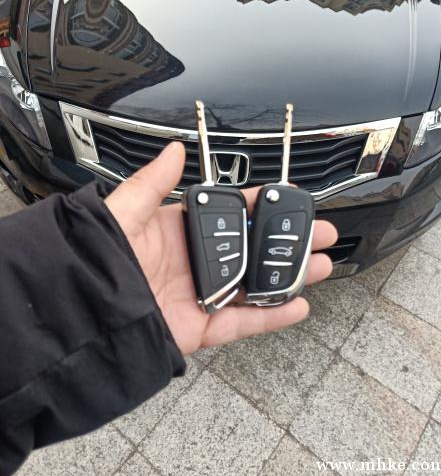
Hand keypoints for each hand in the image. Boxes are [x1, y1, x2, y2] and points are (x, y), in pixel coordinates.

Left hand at [105, 142, 337, 354]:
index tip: (287, 199)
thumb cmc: (98, 260)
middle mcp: (195, 261)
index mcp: (179, 231)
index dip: (261, 207)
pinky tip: (297, 304)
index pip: (230, 214)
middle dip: (287, 242)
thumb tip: (173, 149)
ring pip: (255, 285)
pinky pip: (244, 321)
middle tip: (317, 233)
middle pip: (252, 250)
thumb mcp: (124, 213)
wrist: (85, 313)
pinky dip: (272, 316)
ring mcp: (201, 294)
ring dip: (289, 276)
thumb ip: (152, 183)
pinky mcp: (201, 326)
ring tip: (320, 265)